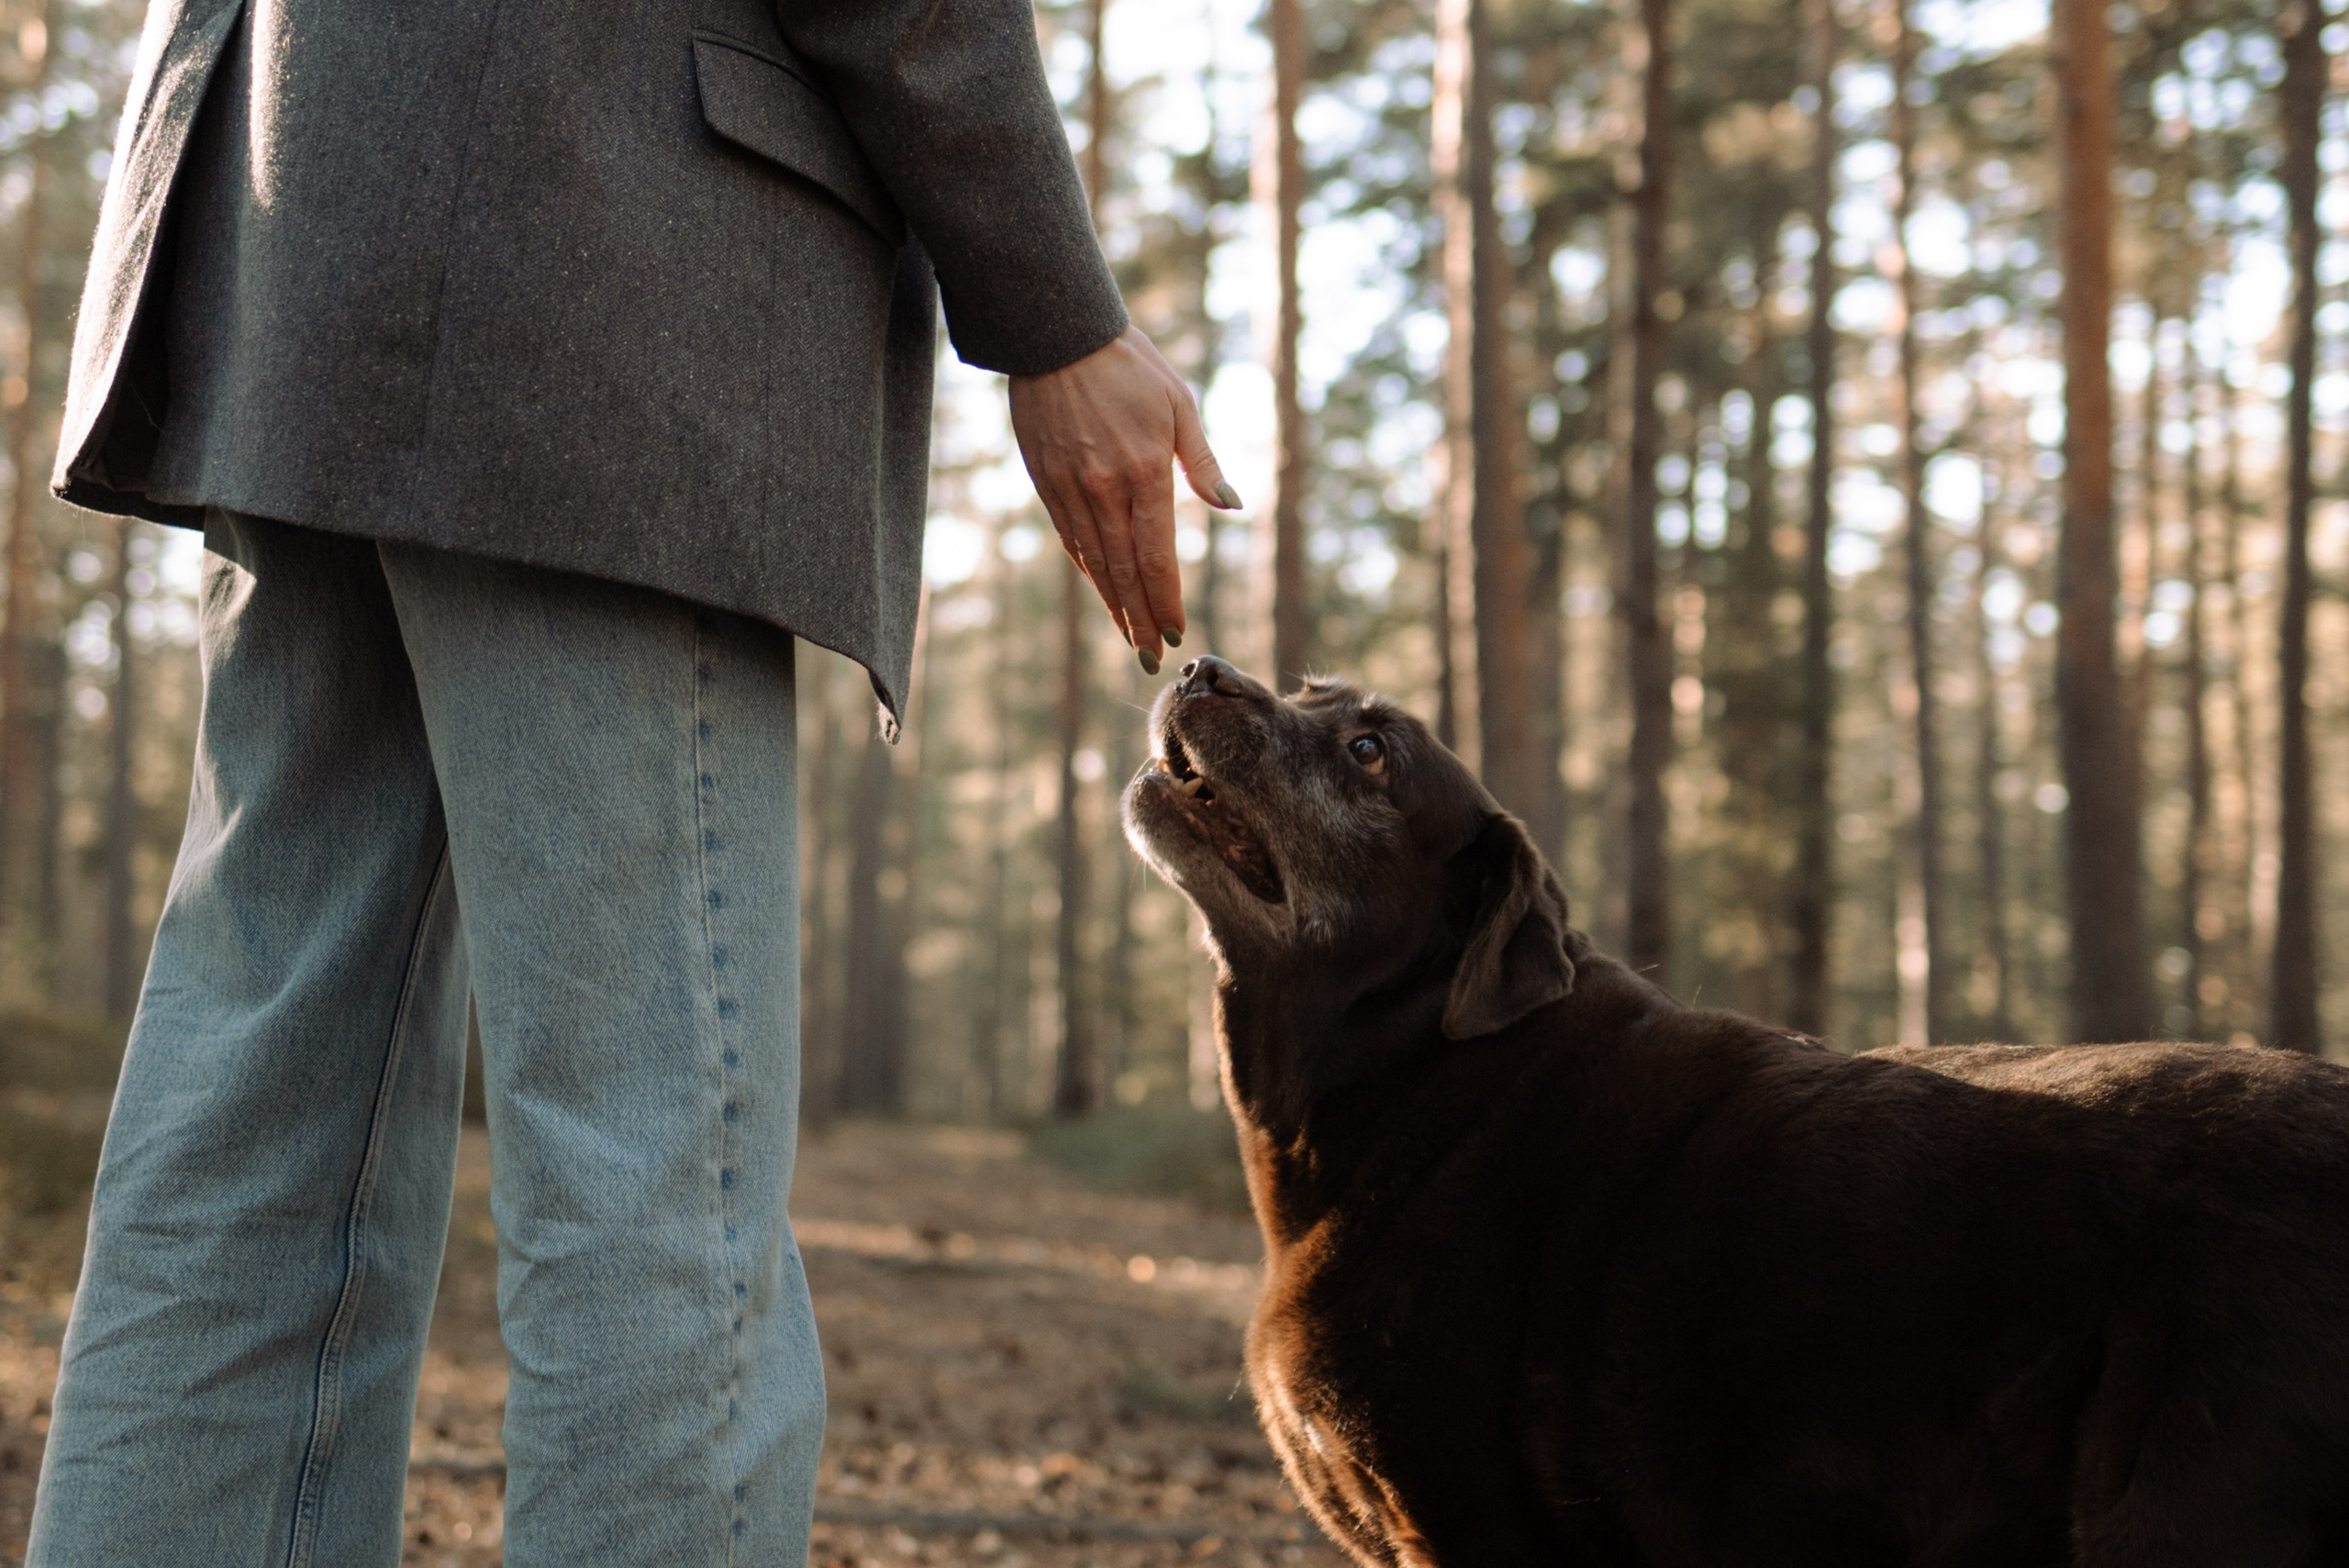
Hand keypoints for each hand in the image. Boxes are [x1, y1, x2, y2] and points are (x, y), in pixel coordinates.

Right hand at [1008, 324, 1240, 672]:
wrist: (1057, 334)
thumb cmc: (1129, 363)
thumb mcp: (1179, 404)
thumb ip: (1203, 462)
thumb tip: (1232, 504)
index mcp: (1144, 474)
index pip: (1157, 557)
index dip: (1167, 600)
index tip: (1178, 632)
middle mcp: (1104, 491)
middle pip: (1125, 572)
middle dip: (1142, 620)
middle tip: (1153, 658)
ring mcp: (1070, 490)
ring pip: (1095, 564)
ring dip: (1114, 606)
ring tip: (1130, 639)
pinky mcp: (1047, 482)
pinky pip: (1071, 539)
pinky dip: (1089, 572)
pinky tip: (1102, 591)